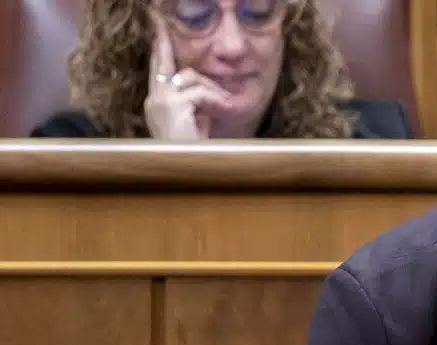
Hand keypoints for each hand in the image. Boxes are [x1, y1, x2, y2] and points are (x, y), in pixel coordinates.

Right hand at [144, 16, 234, 139]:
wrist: (188, 170)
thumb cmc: (195, 151)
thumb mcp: (193, 122)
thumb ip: (193, 103)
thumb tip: (204, 89)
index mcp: (156, 104)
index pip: (157, 72)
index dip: (158, 52)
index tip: (158, 32)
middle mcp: (153, 100)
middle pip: (165, 66)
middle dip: (163, 44)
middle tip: (159, 24)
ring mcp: (161, 102)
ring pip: (191, 78)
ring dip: (212, 90)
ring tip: (224, 105)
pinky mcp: (172, 105)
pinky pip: (199, 92)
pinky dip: (214, 99)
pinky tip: (221, 110)